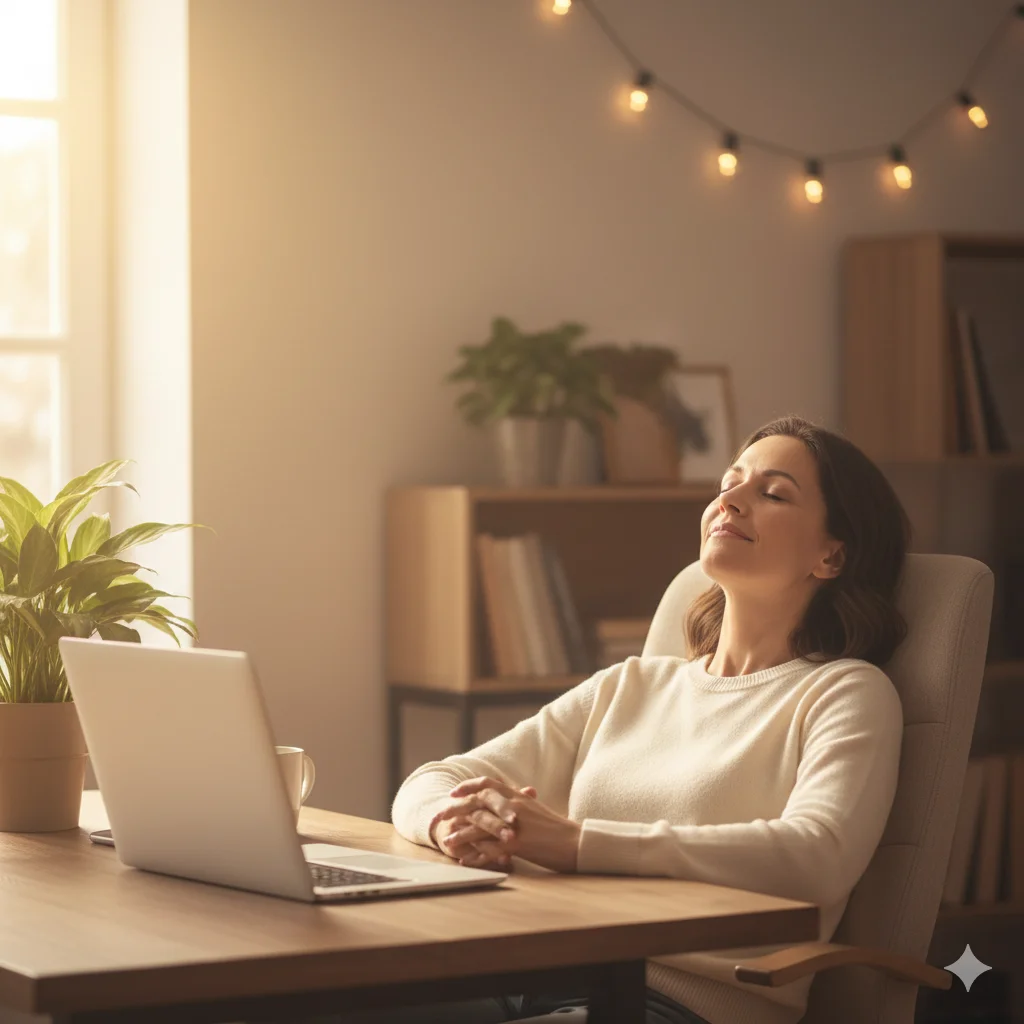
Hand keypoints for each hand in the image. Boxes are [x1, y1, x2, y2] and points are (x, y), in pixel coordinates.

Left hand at [433, 776, 581, 873]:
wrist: (576, 842)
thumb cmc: (557, 828)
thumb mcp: (536, 810)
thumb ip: (520, 803)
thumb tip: (509, 800)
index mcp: (517, 796)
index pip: (488, 784)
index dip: (468, 786)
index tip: (453, 792)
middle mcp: (513, 805)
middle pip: (477, 802)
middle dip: (455, 809)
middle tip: (439, 816)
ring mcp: (514, 824)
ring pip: (479, 826)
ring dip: (461, 834)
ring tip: (446, 841)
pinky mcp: (517, 842)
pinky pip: (489, 848)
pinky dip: (475, 855)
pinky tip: (465, 860)